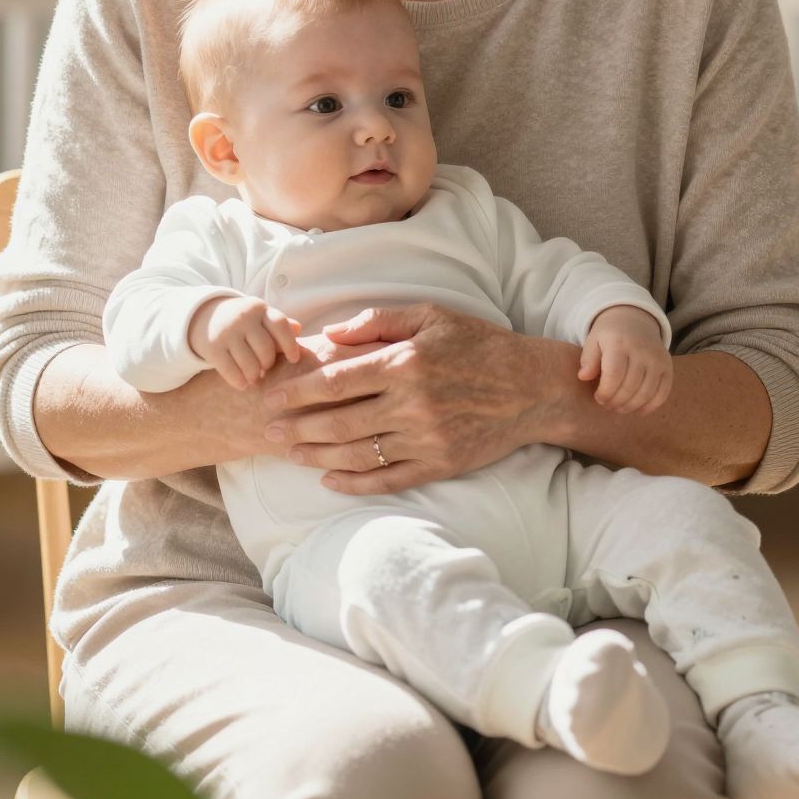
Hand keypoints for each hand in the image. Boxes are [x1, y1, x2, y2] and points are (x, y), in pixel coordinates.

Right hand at [188, 294, 303, 389]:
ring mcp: (227, 332)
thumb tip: (298, 330)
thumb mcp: (259, 317)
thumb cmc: (242, 322)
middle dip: (268, 363)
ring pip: (250, 364)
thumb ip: (279, 325)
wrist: (204, 317)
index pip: (280, 325)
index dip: (290, 344)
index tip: (294, 359)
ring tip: (254, 377)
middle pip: (266, 349)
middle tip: (265, 369)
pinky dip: (239, 381)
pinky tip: (242, 384)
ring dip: (254, 375)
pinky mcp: (212, 347)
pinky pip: (231, 371)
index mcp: (259, 309)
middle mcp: (243, 318)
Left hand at [258, 303, 570, 494]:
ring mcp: (424, 439)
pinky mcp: (438, 464)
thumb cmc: (479, 345)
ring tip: (291, 454)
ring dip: (317, 456)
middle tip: (268, 431)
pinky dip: (353, 483)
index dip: (298, 390)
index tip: (272, 396)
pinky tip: (329, 479)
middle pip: (338, 421)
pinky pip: (387, 479)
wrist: (530, 388)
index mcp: (405, 363)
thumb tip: (330, 334)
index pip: (336, 380)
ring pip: (357, 453)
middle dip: (297, 427)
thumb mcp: (432, 316)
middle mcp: (411, 404)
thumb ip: (379, 322)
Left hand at [580, 306, 672, 413]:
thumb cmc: (610, 336)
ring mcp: (657, 359)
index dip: (605, 392)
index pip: (613, 376)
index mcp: (619, 343)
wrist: (634, 320)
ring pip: (646, 393)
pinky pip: (663, 392)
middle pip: (630, 387)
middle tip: (608, 405)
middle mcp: (641, 350)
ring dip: (631, 406)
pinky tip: (639, 410)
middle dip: (616, 402)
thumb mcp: (593, 341)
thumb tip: (583, 377)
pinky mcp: (667, 367)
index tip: (598, 398)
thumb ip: (588, 359)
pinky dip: (651, 406)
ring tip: (620, 408)